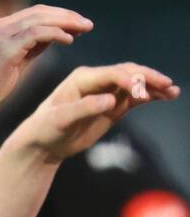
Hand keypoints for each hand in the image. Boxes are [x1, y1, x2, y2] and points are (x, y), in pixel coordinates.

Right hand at [0, 5, 92, 124]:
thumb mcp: (9, 63)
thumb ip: (28, 48)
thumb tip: (52, 38)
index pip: (34, 14)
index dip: (58, 16)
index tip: (77, 25)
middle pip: (40, 11)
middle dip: (67, 15)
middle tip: (88, 24)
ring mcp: (0, 36)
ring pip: (40, 19)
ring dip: (66, 22)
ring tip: (85, 29)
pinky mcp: (4, 49)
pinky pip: (36, 34)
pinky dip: (55, 34)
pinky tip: (70, 40)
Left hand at [12, 62, 178, 162]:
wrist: (44, 143)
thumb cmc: (46, 128)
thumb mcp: (60, 119)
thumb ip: (84, 108)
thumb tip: (111, 100)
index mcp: (81, 78)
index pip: (111, 73)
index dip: (129, 80)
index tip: (141, 93)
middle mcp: (96, 81)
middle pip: (128, 73)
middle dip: (147, 77)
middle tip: (167, 85)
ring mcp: (107, 92)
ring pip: (136, 83)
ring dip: (154, 85)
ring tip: (173, 91)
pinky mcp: (114, 106)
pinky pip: (136, 97)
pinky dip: (151, 95)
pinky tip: (167, 96)